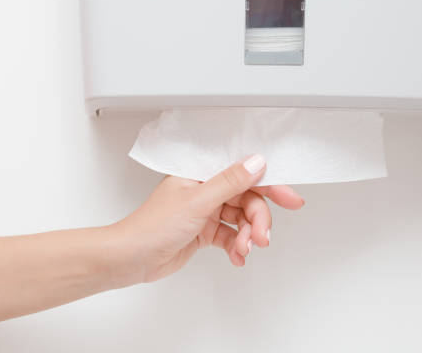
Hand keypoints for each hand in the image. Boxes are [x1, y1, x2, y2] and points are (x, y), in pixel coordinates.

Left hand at [115, 155, 304, 282]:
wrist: (131, 258)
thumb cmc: (152, 226)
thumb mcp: (196, 202)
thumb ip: (229, 183)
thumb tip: (256, 162)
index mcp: (200, 174)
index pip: (242, 173)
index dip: (269, 184)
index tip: (291, 198)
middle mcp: (204, 190)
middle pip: (246, 199)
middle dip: (258, 219)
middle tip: (262, 237)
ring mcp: (205, 212)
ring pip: (240, 220)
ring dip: (247, 236)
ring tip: (245, 250)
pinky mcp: (204, 233)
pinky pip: (230, 237)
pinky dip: (237, 247)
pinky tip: (237, 257)